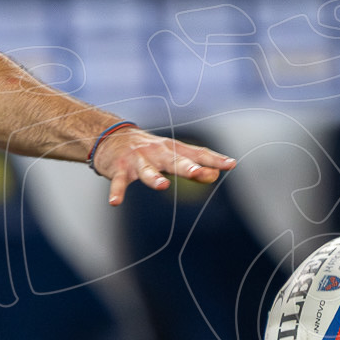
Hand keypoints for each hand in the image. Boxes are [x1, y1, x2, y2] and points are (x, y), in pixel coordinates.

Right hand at [92, 129, 235, 206]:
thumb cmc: (147, 150)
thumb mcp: (170, 155)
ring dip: (154, 177)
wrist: (109, 137)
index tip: (231, 165)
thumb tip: (214, 175)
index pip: (196, 153)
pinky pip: (119, 182)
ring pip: (147, 170)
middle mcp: (157, 152)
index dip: (213, 159)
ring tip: (162, 186)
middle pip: (174, 161)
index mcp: (172, 149)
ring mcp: (137, 160)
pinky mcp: (120, 169)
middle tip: (201, 173)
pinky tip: (115, 202)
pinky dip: (117, 192)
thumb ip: (192, 164)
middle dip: (188, 167)